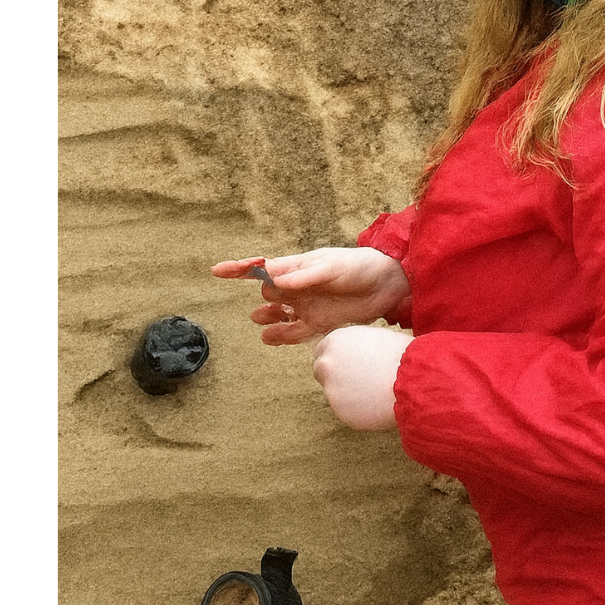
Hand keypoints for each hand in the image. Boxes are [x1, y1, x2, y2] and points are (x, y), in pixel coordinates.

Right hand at [211, 247, 410, 345]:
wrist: (387, 285)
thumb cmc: (358, 267)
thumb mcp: (331, 266)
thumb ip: (304, 275)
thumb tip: (275, 279)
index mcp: (296, 267)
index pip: (262, 267)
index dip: (239, 269)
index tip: (216, 271)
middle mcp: (297, 286)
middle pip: (268, 292)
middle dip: (266, 295)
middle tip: (276, 296)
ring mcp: (305, 306)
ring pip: (276, 314)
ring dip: (266, 316)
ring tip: (261, 319)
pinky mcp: (318, 324)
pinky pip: (293, 333)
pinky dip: (280, 336)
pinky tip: (268, 338)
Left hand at [311, 325, 412, 429]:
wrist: (414, 381)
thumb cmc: (402, 355)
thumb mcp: (375, 337)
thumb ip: (355, 346)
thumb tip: (353, 353)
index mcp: (335, 341)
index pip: (321, 351)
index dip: (337, 359)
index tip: (348, 366)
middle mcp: (327, 364)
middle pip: (321, 372)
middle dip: (335, 377)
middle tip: (359, 381)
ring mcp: (332, 390)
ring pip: (336, 394)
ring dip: (349, 394)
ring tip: (376, 391)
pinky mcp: (341, 413)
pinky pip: (348, 412)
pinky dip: (359, 410)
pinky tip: (377, 403)